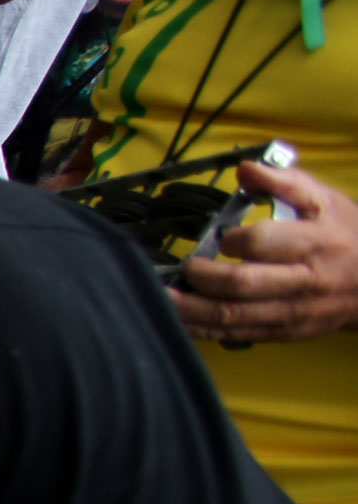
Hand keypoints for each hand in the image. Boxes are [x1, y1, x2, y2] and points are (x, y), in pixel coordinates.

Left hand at [173, 161, 357, 345]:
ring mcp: (291, 312)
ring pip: (232, 316)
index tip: (222, 236)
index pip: (263, 242)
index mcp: (313, 244)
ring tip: (164, 297)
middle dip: (204, 277)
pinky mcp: (282, 332)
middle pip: (242, 285)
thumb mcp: (324, 201)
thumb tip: (246, 168)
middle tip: (186, 266)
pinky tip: (180, 319)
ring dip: (191, 310)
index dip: (233, 239)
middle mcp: (301, 282)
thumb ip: (283, 182)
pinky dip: (202, 329)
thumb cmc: (346, 237)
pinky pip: (235, 334)